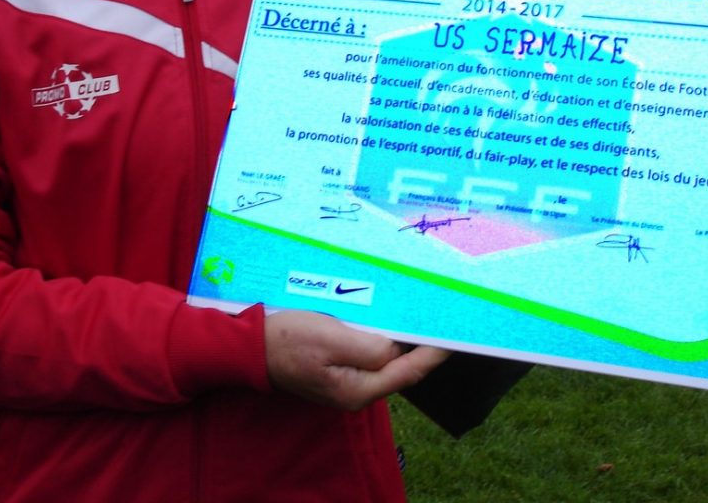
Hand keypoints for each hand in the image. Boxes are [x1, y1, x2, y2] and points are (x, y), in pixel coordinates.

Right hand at [264, 309, 449, 410]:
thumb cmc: (289, 340)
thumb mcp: (332, 339)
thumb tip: (397, 347)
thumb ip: (370, 347)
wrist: (252, 346)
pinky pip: (370, 353)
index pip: (408, 371)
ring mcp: (348, 380)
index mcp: (359, 389)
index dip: (434, 353)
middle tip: (441, 319)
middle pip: (401, 368)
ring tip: (422, 317)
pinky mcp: (339, 367)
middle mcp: (358, 391)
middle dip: (422, 345)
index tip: (455, 335)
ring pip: (387, 359)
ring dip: (403, 339)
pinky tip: (390, 321)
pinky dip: (385, 337)